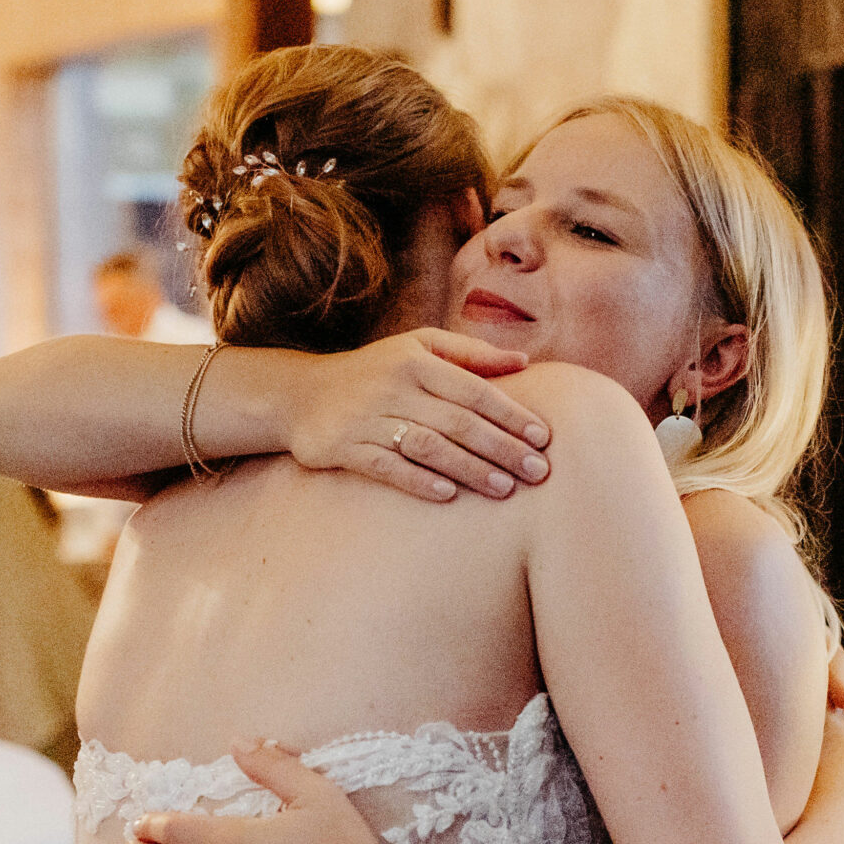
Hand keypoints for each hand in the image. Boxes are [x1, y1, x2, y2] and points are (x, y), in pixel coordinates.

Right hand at [287, 331, 549, 501]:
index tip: (542, 437)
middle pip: (458, 421)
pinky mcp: (344, 446)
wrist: (301, 393)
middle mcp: (394, 387)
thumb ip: (470, 354)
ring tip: (505, 489)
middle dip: (501, 448)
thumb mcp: (418, 348)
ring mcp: (367, 417)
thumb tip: (524, 361)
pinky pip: (386, 466)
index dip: (511, 414)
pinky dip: (417, 480)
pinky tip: (447, 495)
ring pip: (428, 445)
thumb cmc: (374, 370)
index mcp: (417, 361)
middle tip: (537, 471)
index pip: (474, 389)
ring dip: (469, 468)